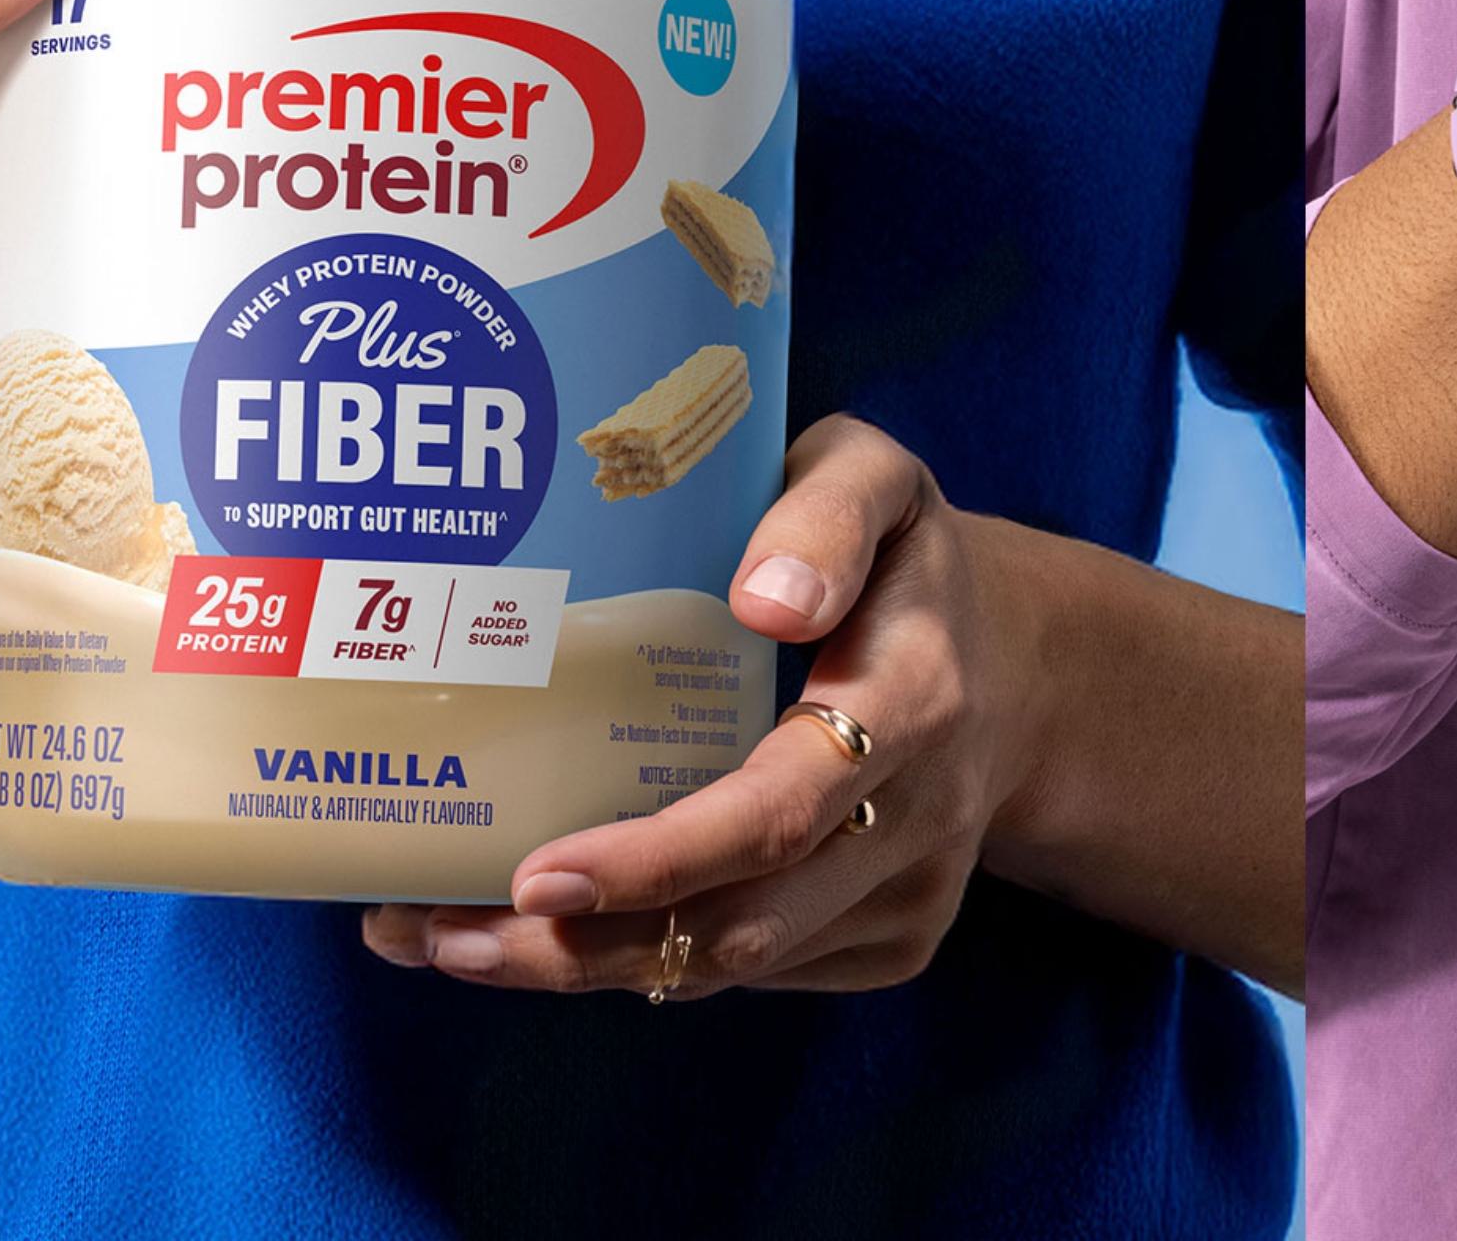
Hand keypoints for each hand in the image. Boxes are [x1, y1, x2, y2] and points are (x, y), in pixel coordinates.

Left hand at [365, 417, 1036, 998]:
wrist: (1017, 668)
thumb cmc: (898, 557)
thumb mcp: (876, 483)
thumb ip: (826, 513)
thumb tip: (765, 598)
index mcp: (914, 699)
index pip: (780, 812)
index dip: (658, 859)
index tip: (538, 875)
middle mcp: (918, 817)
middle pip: (740, 924)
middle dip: (583, 948)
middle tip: (439, 934)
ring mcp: (908, 895)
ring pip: (733, 967)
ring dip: (587, 970)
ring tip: (451, 941)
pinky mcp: (889, 942)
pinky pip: (752, 974)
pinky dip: (644, 968)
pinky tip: (548, 935)